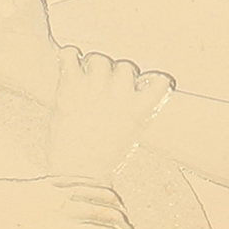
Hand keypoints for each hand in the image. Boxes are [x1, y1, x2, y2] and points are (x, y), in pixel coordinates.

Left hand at [0, 174, 134, 228]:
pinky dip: (98, 186)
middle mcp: (52, 207)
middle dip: (126, 228)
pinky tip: (105, 195)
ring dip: (116, 206)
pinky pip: (78, 180)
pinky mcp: (40, 181)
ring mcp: (47, 190)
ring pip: (96, 192)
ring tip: (125, 220)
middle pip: (105, 213)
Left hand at [49, 47, 174, 180]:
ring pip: (99, 59)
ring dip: (92, 68)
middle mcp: (121, 93)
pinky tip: (68, 67)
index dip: (149, 81)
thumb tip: (130, 94)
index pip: (160, 81)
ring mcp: (96, 87)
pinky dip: (68, 57)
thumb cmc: (100, 162)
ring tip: (84, 84)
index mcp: (140, 108)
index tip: (139, 88)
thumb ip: (132, 113)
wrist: (76, 174)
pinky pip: (70, 54)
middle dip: (114, 77)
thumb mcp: (128, 138)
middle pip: (125, 66)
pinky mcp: (72, 86)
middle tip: (101, 94)